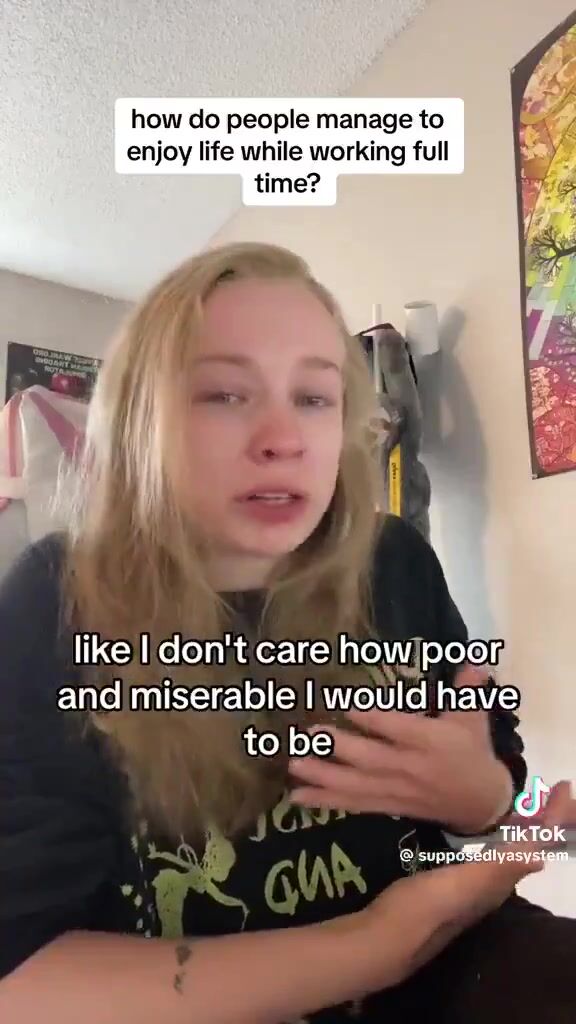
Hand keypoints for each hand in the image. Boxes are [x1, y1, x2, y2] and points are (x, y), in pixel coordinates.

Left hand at [288, 664, 511, 833]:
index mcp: (429, 742)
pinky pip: (354, 804)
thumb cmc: (472, 752)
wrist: (479, 802)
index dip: (373, 718)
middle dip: (339, 747)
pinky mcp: (386, 805)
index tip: (346, 704)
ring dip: (323, 776)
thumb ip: (467, 689)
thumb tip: (473, 657)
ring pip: (356, 785)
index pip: (397, 728)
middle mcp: (408, 767)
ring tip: (294, 765)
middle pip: (370, 759)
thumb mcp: (473, 718)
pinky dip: (326, 801)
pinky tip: (296, 796)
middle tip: (309, 734)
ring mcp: (395, 789)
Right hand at [361, 781, 574, 982]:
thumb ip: (496, 869)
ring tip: (523, 801)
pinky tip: (484, 827)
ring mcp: (471, 885)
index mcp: (496, 882)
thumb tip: (542, 856)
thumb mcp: (459, 886)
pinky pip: (489, 853)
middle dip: (541, 818)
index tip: (562, 786)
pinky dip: (498, 834)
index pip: (535, 846)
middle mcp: (490, 885)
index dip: (552, 818)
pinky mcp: (451, 883)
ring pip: (508, 850)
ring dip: (521, 825)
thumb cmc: (421, 909)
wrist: (383, 941)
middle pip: (526, 847)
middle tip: (547, 789)